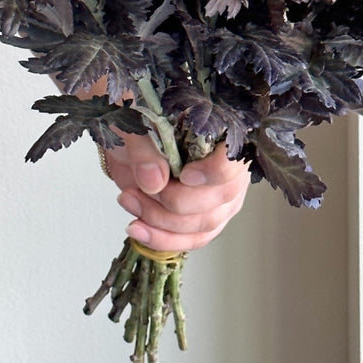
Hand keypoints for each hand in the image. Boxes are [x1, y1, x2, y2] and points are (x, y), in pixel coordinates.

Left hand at [102, 134, 249, 252]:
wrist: (126, 139)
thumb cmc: (137, 122)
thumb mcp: (134, 125)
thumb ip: (144, 149)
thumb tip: (155, 181)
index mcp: (221, 132)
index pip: (235, 157)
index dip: (214, 171)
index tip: (184, 176)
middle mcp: (228, 165)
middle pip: (222, 196)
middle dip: (176, 202)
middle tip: (140, 190)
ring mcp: (219, 195)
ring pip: (206, 223)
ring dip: (163, 222)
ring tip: (130, 202)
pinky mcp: (203, 217)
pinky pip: (193, 239)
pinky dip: (165, 240)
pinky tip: (139, 230)